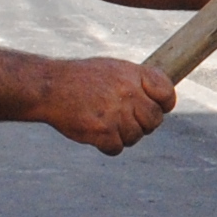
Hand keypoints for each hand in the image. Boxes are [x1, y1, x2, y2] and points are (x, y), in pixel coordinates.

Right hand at [36, 56, 176, 153]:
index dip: (165, 104)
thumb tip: (158, 99)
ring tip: (105, 123)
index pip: (167, 92)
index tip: (158, 107)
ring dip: (122, 135)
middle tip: (127, 120)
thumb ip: (136, 82)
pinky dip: (106, 145)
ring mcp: (116, 113)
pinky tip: (96, 132)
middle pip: (154, 119)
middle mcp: (128, 92)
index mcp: (133, 74)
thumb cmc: (81, 79)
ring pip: (136, 136)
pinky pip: (117, 147)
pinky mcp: (103, 131)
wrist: (50, 88)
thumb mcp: (112, 69)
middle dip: (144, 124)